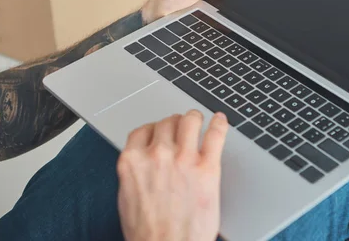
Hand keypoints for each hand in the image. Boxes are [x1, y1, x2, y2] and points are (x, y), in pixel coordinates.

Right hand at [117, 111, 228, 240]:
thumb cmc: (147, 234)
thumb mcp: (128, 197)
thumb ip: (135, 172)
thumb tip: (144, 162)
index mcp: (133, 162)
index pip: (143, 130)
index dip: (153, 129)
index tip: (160, 131)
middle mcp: (157, 155)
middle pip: (167, 122)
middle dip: (173, 124)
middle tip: (180, 127)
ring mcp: (183, 159)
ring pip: (189, 121)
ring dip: (194, 118)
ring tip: (198, 120)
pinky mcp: (207, 167)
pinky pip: (215, 134)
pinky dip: (219, 123)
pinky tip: (220, 120)